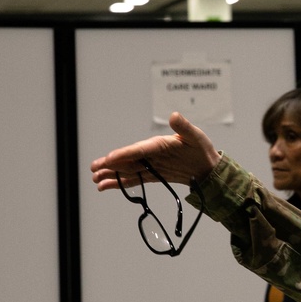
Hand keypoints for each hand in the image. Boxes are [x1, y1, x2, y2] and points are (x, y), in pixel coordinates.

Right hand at [90, 112, 220, 189]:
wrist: (207, 166)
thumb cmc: (201, 148)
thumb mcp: (195, 137)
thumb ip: (184, 127)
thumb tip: (174, 115)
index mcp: (159, 143)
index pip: (139, 150)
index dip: (125, 154)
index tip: (110, 159)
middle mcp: (151, 154)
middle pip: (128, 159)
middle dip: (110, 164)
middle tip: (94, 169)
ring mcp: (150, 165)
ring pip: (127, 170)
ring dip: (111, 174)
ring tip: (95, 179)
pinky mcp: (152, 175)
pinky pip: (133, 179)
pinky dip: (120, 183)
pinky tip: (106, 186)